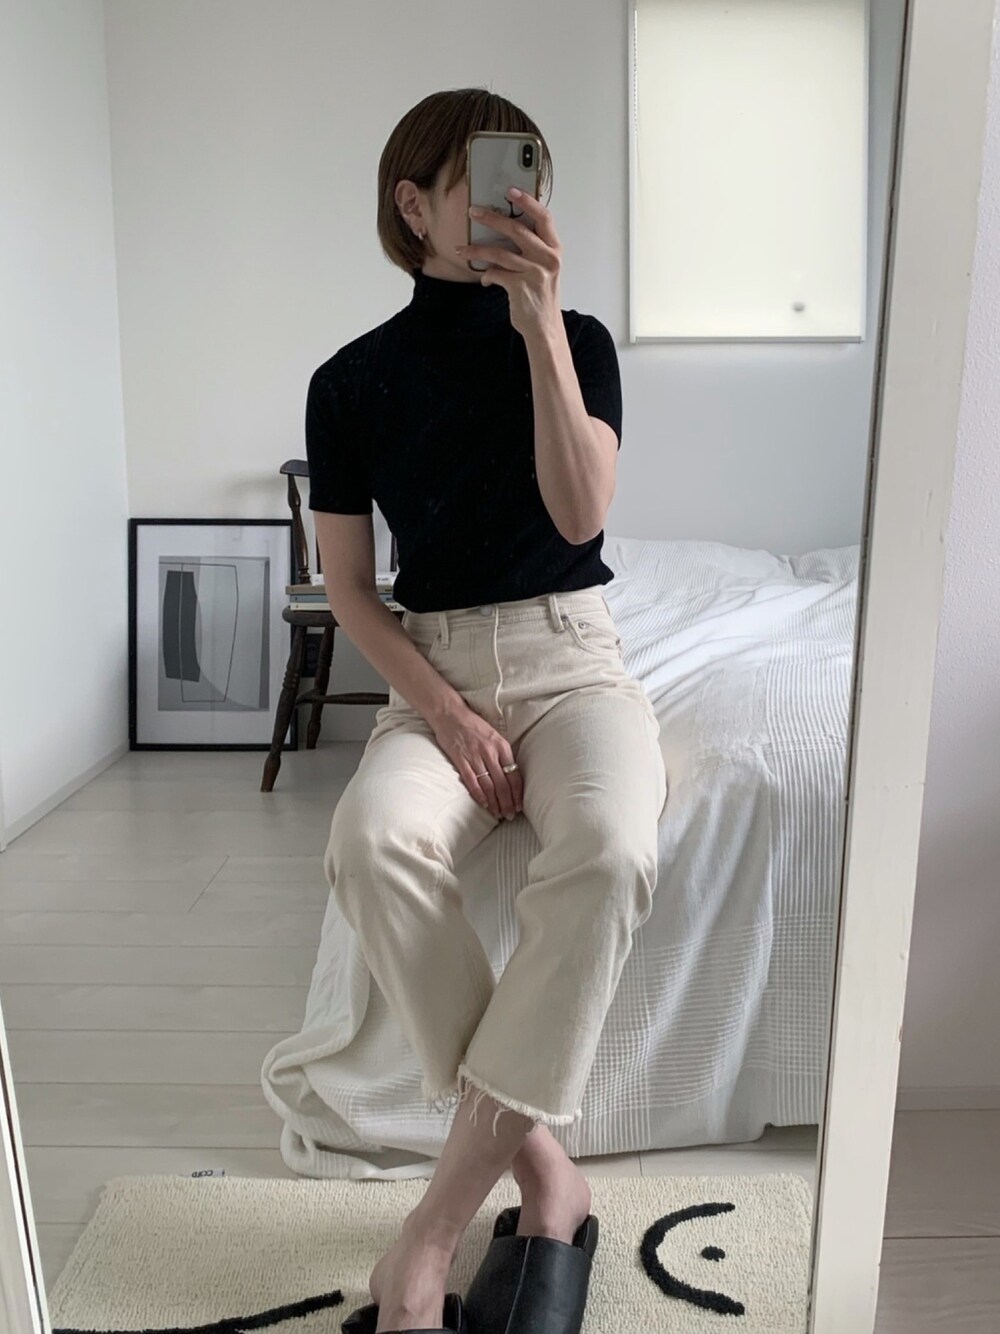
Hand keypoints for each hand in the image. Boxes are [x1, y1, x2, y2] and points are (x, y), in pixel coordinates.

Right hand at [430, 698, 523, 820]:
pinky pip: (472, 782)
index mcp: (502, 746)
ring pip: (489, 786)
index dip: (518, 793)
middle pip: (503, 784)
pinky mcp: (460, 760)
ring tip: (498, 814)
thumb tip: (509, 775)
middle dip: (508, 802)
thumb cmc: (473, 725)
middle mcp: (491, 753)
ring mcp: (475, 757)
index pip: (514, 775)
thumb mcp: (494, 735)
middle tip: (510, 815)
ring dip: (495, 803)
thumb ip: (502, 753)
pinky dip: (479, 795)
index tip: (520, 805)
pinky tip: (484, 804)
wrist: (451, 714)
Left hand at [455, 188, 562, 339]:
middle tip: (473, 212)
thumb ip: (533, 248)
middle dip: (491, 218)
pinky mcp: (520, 288)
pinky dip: (486, 275)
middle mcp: (548, 259)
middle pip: (517, 230)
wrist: (545, 327)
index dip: (527, 201)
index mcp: (554, 249)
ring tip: (462, 249)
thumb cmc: (541, 295)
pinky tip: (485, 279)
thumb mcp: (545, 268)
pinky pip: (495, 273)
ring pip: (499, 253)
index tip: (511, 190)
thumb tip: (505, 227)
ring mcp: (535, 273)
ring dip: (476, 250)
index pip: (544, 217)